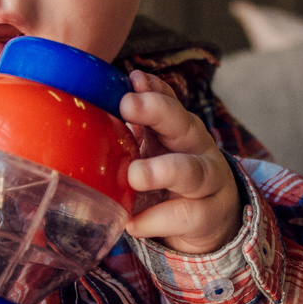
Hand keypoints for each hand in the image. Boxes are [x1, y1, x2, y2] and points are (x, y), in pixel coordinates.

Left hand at [120, 71, 241, 254]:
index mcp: (178, 128)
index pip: (168, 101)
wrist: (211, 221)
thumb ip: (132, 133)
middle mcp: (197, 148)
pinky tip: (132, 223)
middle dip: (157, 111)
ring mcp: (207, 182)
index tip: (132, 79)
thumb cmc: (171, 178)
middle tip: (127, 104)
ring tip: (134, 175)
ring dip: (161, 170)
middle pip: (183, 124)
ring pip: (190, 171)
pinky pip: (183, 216)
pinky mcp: (207, 216)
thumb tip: (91, 109)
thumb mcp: (153, 151)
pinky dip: (153, 220)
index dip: (152, 89)